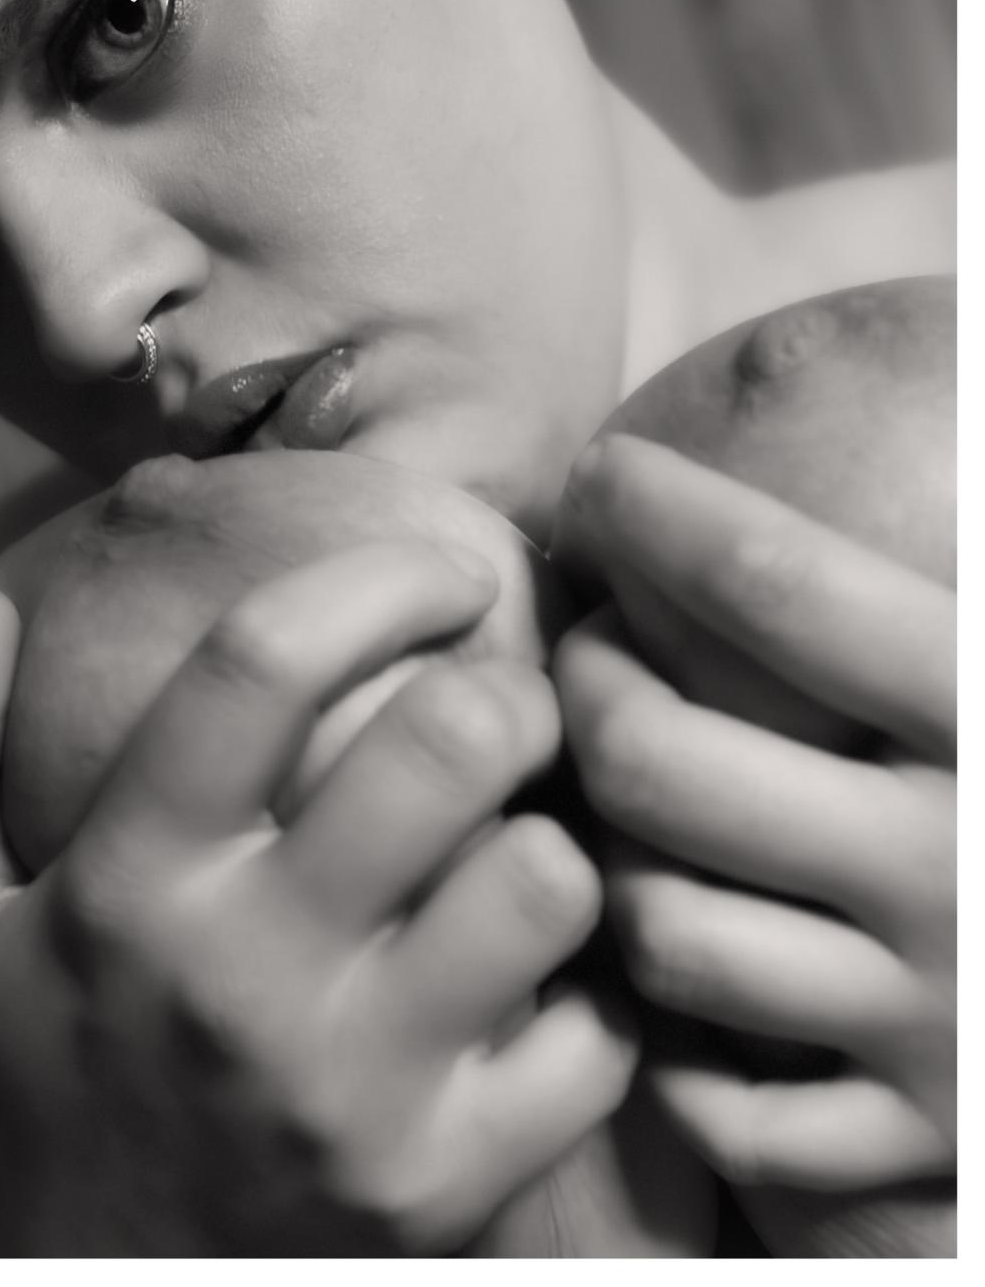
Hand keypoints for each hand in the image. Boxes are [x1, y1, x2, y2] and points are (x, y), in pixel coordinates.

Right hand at [0, 548, 633, 1256]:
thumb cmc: (54, 1077)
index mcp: (133, 882)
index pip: (263, 664)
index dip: (378, 581)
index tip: (448, 577)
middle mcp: (247, 974)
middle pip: (447, 746)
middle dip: (512, 695)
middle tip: (511, 709)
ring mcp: (355, 1087)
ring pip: (543, 880)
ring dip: (558, 839)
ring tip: (526, 844)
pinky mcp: (443, 1183)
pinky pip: (596, 1038)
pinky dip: (593, 995)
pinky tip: (543, 984)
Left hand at [551, 435, 953, 1206]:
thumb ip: (925, 619)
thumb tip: (855, 390)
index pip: (791, 587)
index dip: (668, 512)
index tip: (607, 475)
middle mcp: (958, 870)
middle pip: (661, 761)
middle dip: (587, 695)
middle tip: (585, 659)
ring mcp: (932, 1020)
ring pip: (661, 930)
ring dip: (614, 869)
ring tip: (624, 820)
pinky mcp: (914, 1142)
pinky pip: (720, 1107)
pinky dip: (680, 1052)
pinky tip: (690, 980)